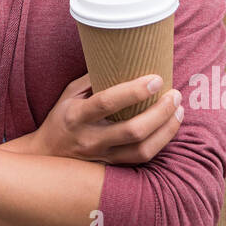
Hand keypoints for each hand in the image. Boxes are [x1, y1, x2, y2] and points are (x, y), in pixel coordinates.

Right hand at [32, 72, 183, 165]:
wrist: (46, 155)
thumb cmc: (61, 117)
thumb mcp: (70, 93)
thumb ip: (94, 79)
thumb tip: (123, 58)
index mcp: (76, 115)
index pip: (107, 102)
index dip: (134, 91)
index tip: (156, 79)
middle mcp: (90, 138)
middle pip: (133, 130)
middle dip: (160, 112)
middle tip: (174, 95)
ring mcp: (101, 156)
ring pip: (142, 150)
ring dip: (166, 130)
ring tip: (178, 111)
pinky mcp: (111, 166)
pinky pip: (141, 158)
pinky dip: (160, 142)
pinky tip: (169, 128)